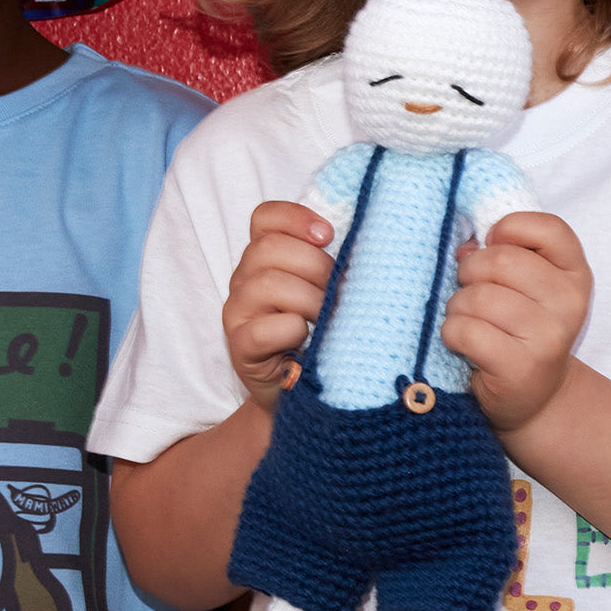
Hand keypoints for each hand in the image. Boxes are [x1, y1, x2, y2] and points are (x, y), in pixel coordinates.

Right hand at [222, 201, 333, 410]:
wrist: (308, 392)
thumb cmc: (325, 336)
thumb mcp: (331, 292)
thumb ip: (338, 263)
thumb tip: (373, 239)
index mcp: (265, 258)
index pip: (265, 218)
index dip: (296, 218)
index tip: (328, 235)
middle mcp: (244, 279)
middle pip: (270, 248)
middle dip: (316, 267)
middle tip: (339, 294)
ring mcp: (237, 312)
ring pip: (268, 283)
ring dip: (310, 300)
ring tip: (327, 320)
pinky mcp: (240, 347)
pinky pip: (264, 329)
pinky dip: (293, 330)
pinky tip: (306, 339)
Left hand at [442, 210, 591, 436]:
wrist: (535, 398)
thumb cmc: (520, 331)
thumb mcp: (525, 287)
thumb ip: (503, 254)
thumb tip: (463, 248)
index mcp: (575, 273)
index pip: (548, 228)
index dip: (507, 230)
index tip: (493, 247)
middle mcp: (569, 302)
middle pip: (502, 259)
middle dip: (470, 271)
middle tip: (469, 289)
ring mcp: (549, 336)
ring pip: (478, 297)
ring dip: (456, 306)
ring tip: (466, 319)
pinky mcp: (521, 367)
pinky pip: (466, 331)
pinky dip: (451, 333)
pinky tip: (461, 343)